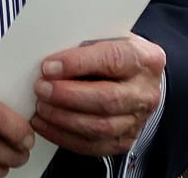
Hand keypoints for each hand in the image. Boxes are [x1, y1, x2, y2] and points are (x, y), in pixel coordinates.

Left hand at [32, 34, 166, 157]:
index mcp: (145, 59)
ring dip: (63, 118)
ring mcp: (137, 120)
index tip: (50, 66)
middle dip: (67, 95)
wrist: (138, 81)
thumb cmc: (118, 58)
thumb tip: (52, 63)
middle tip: (42, 88)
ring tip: (41, 107)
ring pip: (99, 126)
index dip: (78, 64)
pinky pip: (92, 146)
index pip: (113, 60)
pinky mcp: (124, 141)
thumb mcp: (109, 41)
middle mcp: (145, 92)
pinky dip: (64, 136)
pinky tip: (46, 125)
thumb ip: (86, 49)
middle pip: (106, 98)